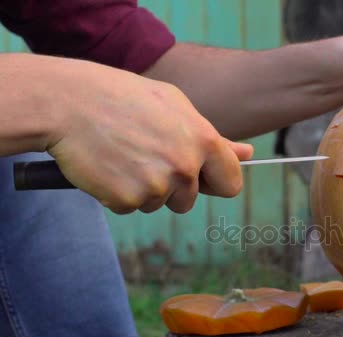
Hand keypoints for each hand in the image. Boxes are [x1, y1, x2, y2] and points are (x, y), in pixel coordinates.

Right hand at [45, 57, 252, 213]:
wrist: (69, 102)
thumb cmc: (125, 98)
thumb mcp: (176, 106)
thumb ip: (214, 137)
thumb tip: (248, 154)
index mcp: (203, 141)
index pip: (231, 183)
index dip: (215, 182)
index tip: (201, 178)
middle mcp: (185, 166)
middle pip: (190, 200)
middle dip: (172, 187)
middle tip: (145, 155)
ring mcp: (156, 185)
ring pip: (159, 204)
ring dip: (143, 189)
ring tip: (124, 154)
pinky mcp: (127, 199)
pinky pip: (130, 207)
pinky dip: (118, 193)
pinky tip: (108, 165)